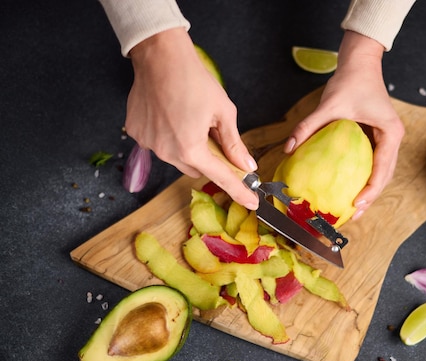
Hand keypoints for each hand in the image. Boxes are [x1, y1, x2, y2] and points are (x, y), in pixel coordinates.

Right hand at [125, 28, 258, 209]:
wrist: (160, 55)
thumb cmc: (194, 79)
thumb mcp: (223, 112)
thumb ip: (234, 143)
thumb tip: (247, 165)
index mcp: (191, 148)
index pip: (220, 177)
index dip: (238, 190)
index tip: (251, 203)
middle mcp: (166, 151)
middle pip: (196, 169)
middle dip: (209, 159)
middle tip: (215, 137)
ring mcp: (148, 143)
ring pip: (177, 158)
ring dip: (188, 147)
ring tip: (190, 118)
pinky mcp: (136, 132)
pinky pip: (159, 144)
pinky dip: (169, 136)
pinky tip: (171, 115)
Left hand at [286, 31, 404, 219]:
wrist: (360, 65)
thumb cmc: (350, 81)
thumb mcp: (328, 105)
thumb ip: (308, 126)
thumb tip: (288, 148)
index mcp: (390, 133)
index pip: (383, 168)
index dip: (371, 190)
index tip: (356, 205)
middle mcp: (392, 139)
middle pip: (384, 176)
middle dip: (370, 198)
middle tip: (352, 216)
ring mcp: (386, 140)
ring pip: (380, 173)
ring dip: (368, 191)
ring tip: (351, 210)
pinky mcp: (377, 139)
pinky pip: (372, 164)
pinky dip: (363, 178)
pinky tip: (348, 189)